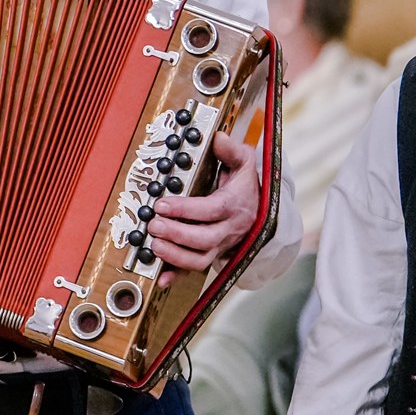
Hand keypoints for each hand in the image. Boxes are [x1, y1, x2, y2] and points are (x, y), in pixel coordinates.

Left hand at [147, 130, 259, 286]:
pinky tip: (161, 276)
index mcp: (235, 205)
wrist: (262, 210)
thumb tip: (218, 138)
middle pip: (204, 239)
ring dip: (175, 256)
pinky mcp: (214, 255)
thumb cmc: (247, 184)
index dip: (185, 210)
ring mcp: (222, 245)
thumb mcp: (245, 162)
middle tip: (153, 225)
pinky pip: (196, 270)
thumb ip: (231, 150)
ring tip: (154, 245)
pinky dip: (177, 275)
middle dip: (176, 234)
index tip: (162, 204)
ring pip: (200, 259)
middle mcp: (229, 229)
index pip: (211, 210)